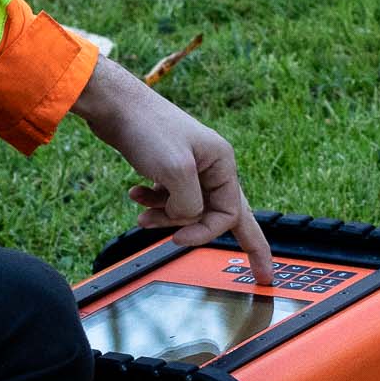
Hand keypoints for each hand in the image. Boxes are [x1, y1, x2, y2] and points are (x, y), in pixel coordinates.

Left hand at [70, 56, 272, 281]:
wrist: (116, 106)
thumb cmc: (148, 128)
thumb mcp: (175, 172)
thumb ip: (189, 205)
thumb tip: (188, 223)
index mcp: (222, 164)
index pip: (230, 214)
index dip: (204, 231)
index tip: (177, 239)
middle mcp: (211, 166)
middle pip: (226, 214)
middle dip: (233, 241)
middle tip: (263, 274)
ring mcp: (190, 167)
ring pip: (188, 209)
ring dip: (165, 218)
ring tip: (142, 215)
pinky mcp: (169, 167)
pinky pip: (169, 198)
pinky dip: (153, 202)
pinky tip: (136, 195)